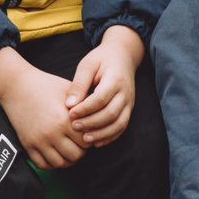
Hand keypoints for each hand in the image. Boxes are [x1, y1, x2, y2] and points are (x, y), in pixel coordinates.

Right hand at [0, 46, 81, 169]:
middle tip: (79, 142)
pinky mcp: (28, 145)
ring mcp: (39, 141)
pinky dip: (51, 164)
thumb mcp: (69, 90)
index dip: (90, 137)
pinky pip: (43, 165)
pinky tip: (55, 154)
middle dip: (80, 150)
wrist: (16, 85)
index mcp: (65, 120)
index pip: (87, 141)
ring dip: (67, 159)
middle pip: (76, 156)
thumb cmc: (45, 85)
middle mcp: (52, 133)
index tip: (87, 132)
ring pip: (60, 163)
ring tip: (68, 148)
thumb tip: (100, 114)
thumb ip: (85, 103)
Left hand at [64, 26, 141, 147]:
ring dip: (102, 134)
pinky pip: (122, 127)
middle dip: (92, 123)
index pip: (101, 98)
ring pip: (119, 123)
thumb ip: (79, 84)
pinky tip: (96, 142)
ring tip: (84, 139)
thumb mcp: (87, 65)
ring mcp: (129, 102)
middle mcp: (125, 93)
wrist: (123, 56)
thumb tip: (69, 105)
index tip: (70, 113)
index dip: (85, 108)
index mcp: (115, 79)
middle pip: (111, 113)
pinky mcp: (129, 109)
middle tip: (74, 127)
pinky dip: (110, 137)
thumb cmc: (101, 59)